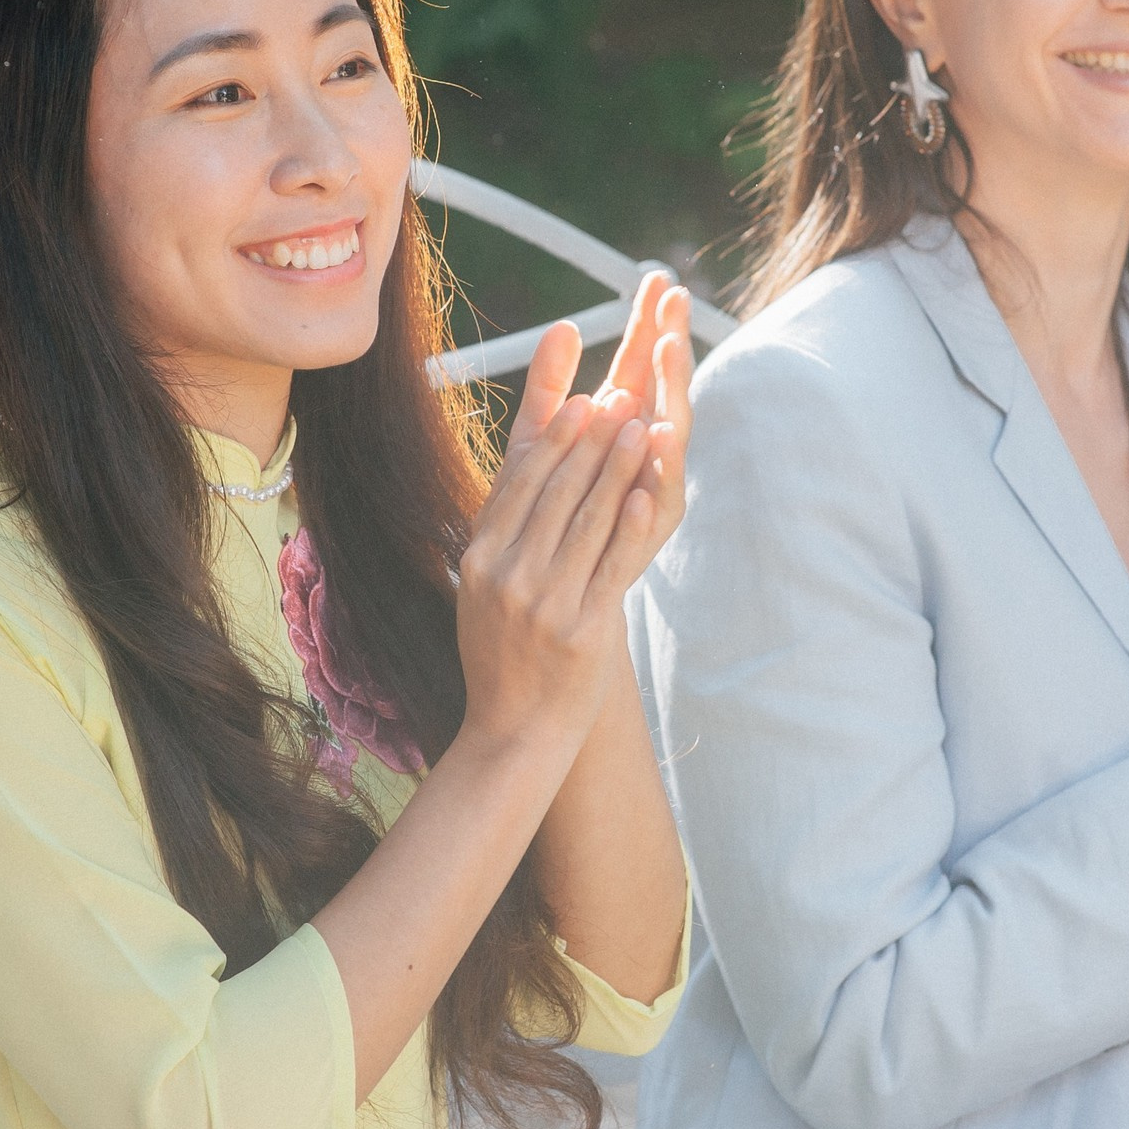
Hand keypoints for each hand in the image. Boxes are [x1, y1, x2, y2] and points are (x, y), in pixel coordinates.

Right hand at [456, 276, 691, 756]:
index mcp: (481, 558)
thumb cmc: (503, 656)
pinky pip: (610, 566)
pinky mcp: (580, 629)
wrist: (512, 733)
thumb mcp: (486, 589)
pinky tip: (647, 492)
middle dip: (592, 439)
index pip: (520, 482)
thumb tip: (524, 473)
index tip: (582, 399)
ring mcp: (542, 604)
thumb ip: (503, 534)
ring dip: (617, 467)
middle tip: (622, 395)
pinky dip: (629, 525)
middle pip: (556, 491)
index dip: (554, 437)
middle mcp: (506, 575)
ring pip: (586, 519)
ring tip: (643, 426)